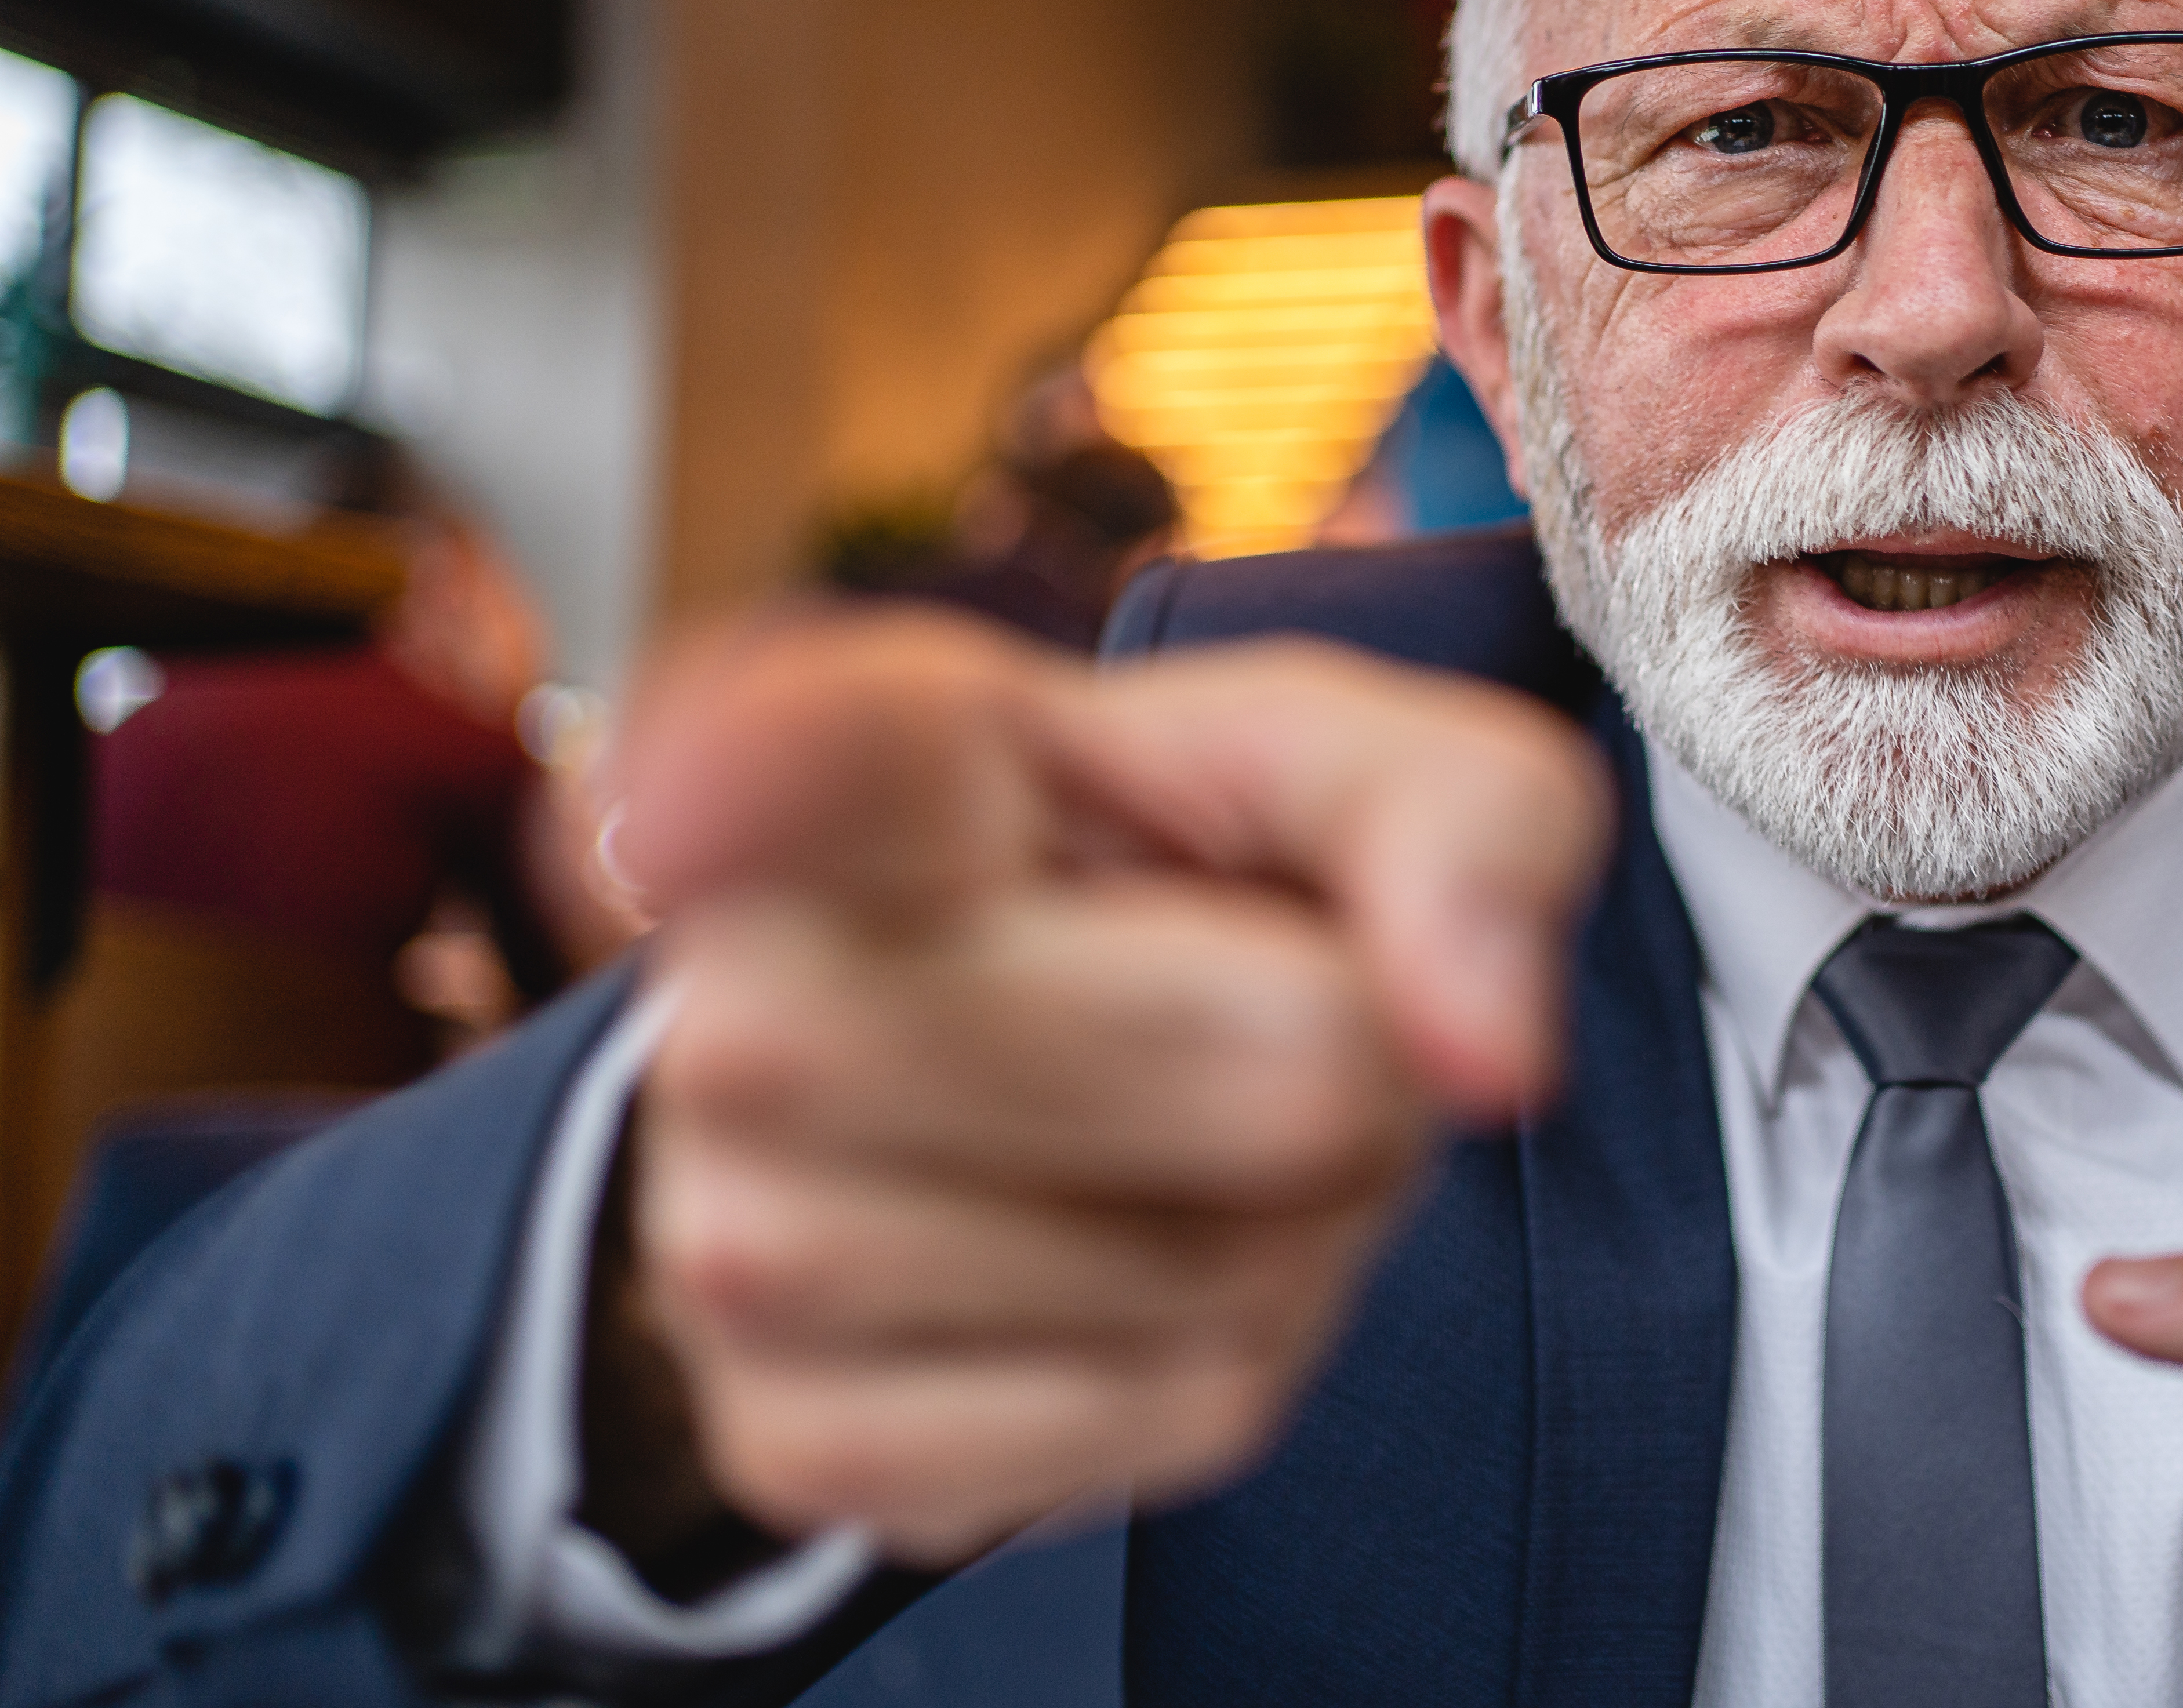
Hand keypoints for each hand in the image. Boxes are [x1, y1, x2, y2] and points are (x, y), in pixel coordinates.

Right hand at [602, 610, 1610, 1566]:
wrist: (1079, 1079)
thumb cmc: (1201, 883)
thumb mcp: (1363, 772)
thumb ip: (1470, 826)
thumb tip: (1485, 1051)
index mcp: (874, 765)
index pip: (794, 755)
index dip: (738, 779)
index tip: (688, 810)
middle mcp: (745, 992)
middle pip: (1249, 1062)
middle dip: (1353, 1062)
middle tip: (1275, 1007)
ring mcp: (740, 1235)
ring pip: (1211, 1274)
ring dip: (1298, 1227)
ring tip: (1195, 1138)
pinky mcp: (799, 1437)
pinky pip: (1169, 1418)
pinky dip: (1231, 1363)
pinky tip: (1135, 1268)